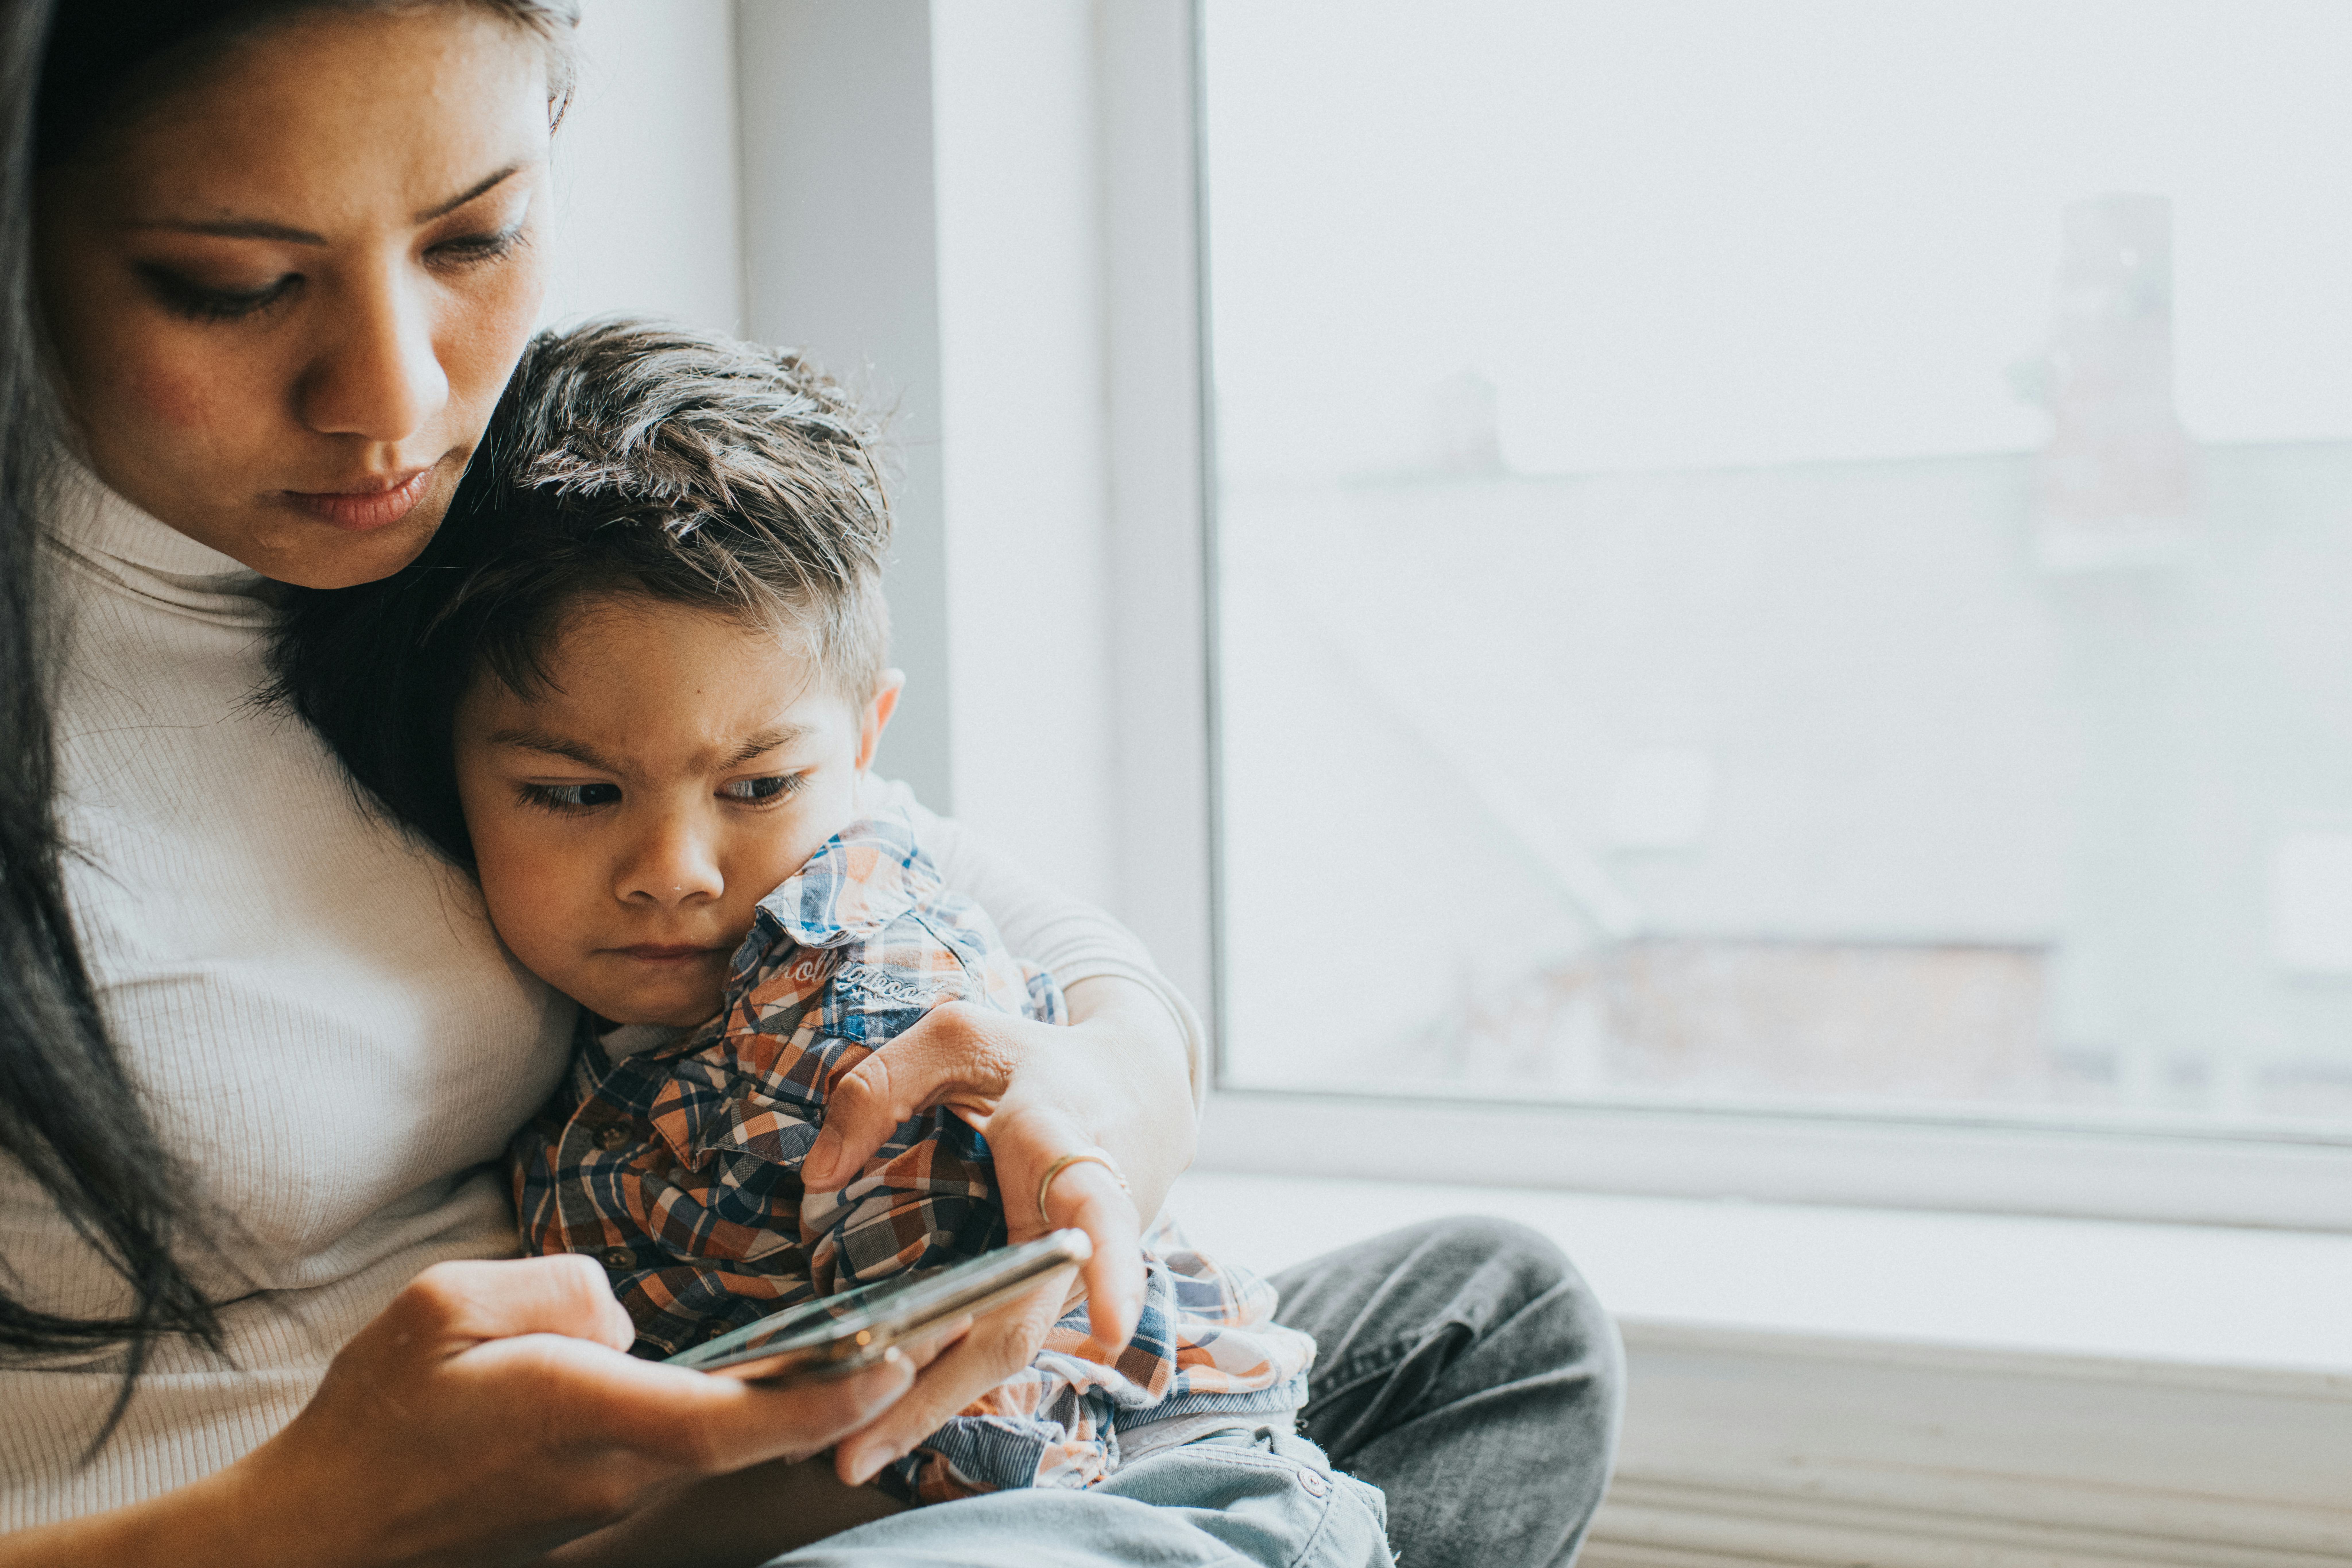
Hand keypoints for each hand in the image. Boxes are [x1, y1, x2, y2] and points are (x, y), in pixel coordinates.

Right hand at [2, 1256, 917, 1567]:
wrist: (325, 1526)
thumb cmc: (377, 1411)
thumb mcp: (447, 1307)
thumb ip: (553, 1292)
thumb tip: (618, 1313)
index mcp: (590, 1413)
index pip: (741, 1416)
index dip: (829, 1393)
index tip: (900, 1360)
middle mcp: (618, 1467)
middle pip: (755, 1434)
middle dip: (842, 1395)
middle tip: (919, 1343)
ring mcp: (606, 1495)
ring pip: (720, 1441)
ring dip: (788, 1404)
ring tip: (858, 1348)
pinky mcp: (590, 1501)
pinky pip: (678, 1449)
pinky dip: (728, 1414)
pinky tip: (752, 1377)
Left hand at [799, 976, 1195, 1482]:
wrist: (1136, 1090)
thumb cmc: (1037, 1059)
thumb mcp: (960, 1034)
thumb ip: (880, 1085)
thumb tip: (819, 1175)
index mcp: (1067, 1146)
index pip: (1094, 1210)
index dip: (1107, 1267)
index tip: (1111, 1326)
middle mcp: (1075, 1227)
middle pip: (1021, 1322)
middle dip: (941, 1391)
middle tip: (857, 1453)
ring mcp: (1069, 1271)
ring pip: (1003, 1348)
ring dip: (928, 1403)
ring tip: (852, 1454)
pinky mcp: (1050, 1291)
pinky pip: (998, 1339)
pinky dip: (943, 1379)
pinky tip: (885, 1417)